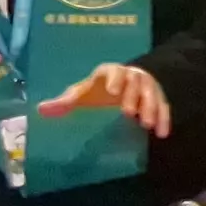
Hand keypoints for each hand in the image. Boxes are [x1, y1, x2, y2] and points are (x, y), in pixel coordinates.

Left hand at [42, 62, 170, 137]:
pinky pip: (164, 107)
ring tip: (147, 125)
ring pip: (152, 95)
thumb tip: (40, 110)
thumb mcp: (82, 94)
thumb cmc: (99, 90)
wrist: (125, 85)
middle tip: (129, 113)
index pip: (112, 71)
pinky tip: (162, 133)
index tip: (111, 90)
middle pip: (134, 83)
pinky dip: (164, 119)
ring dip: (151, 108)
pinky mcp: (158, 98)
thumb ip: (65, 101)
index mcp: (110, 72)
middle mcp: (131, 76)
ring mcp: (147, 86)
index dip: (113, 78)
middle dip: (132, 97)